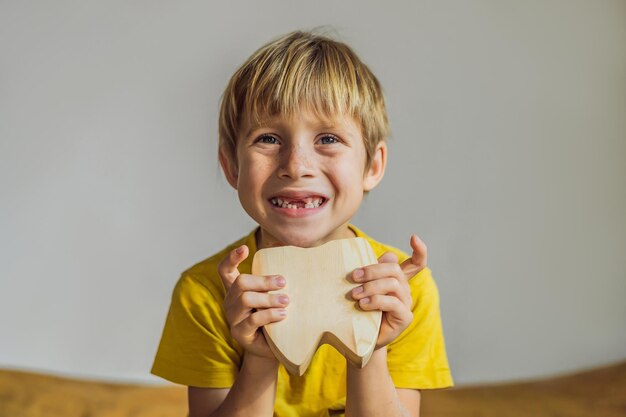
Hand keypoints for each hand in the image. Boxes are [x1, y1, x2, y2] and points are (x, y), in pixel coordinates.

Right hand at [217, 245, 289, 359]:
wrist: (274, 349)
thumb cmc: (275, 318)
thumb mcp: (273, 297)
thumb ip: (274, 283)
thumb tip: (290, 257)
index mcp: (236, 290)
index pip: (225, 270)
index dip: (231, 258)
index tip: (245, 248)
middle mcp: (230, 302)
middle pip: (240, 282)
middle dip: (263, 281)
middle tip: (283, 282)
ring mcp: (233, 318)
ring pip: (246, 299)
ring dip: (269, 298)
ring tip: (287, 301)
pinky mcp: (239, 333)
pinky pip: (253, 319)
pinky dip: (270, 314)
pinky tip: (283, 314)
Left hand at [350, 235, 426, 348]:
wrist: (359, 339)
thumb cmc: (359, 310)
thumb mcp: (362, 288)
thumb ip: (372, 272)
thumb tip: (388, 254)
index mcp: (397, 280)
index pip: (416, 263)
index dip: (419, 250)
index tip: (414, 237)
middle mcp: (404, 289)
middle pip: (395, 270)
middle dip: (373, 270)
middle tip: (353, 276)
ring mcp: (406, 303)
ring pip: (393, 284)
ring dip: (371, 286)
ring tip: (354, 294)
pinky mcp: (404, 317)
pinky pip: (393, 303)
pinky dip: (376, 301)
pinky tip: (363, 305)